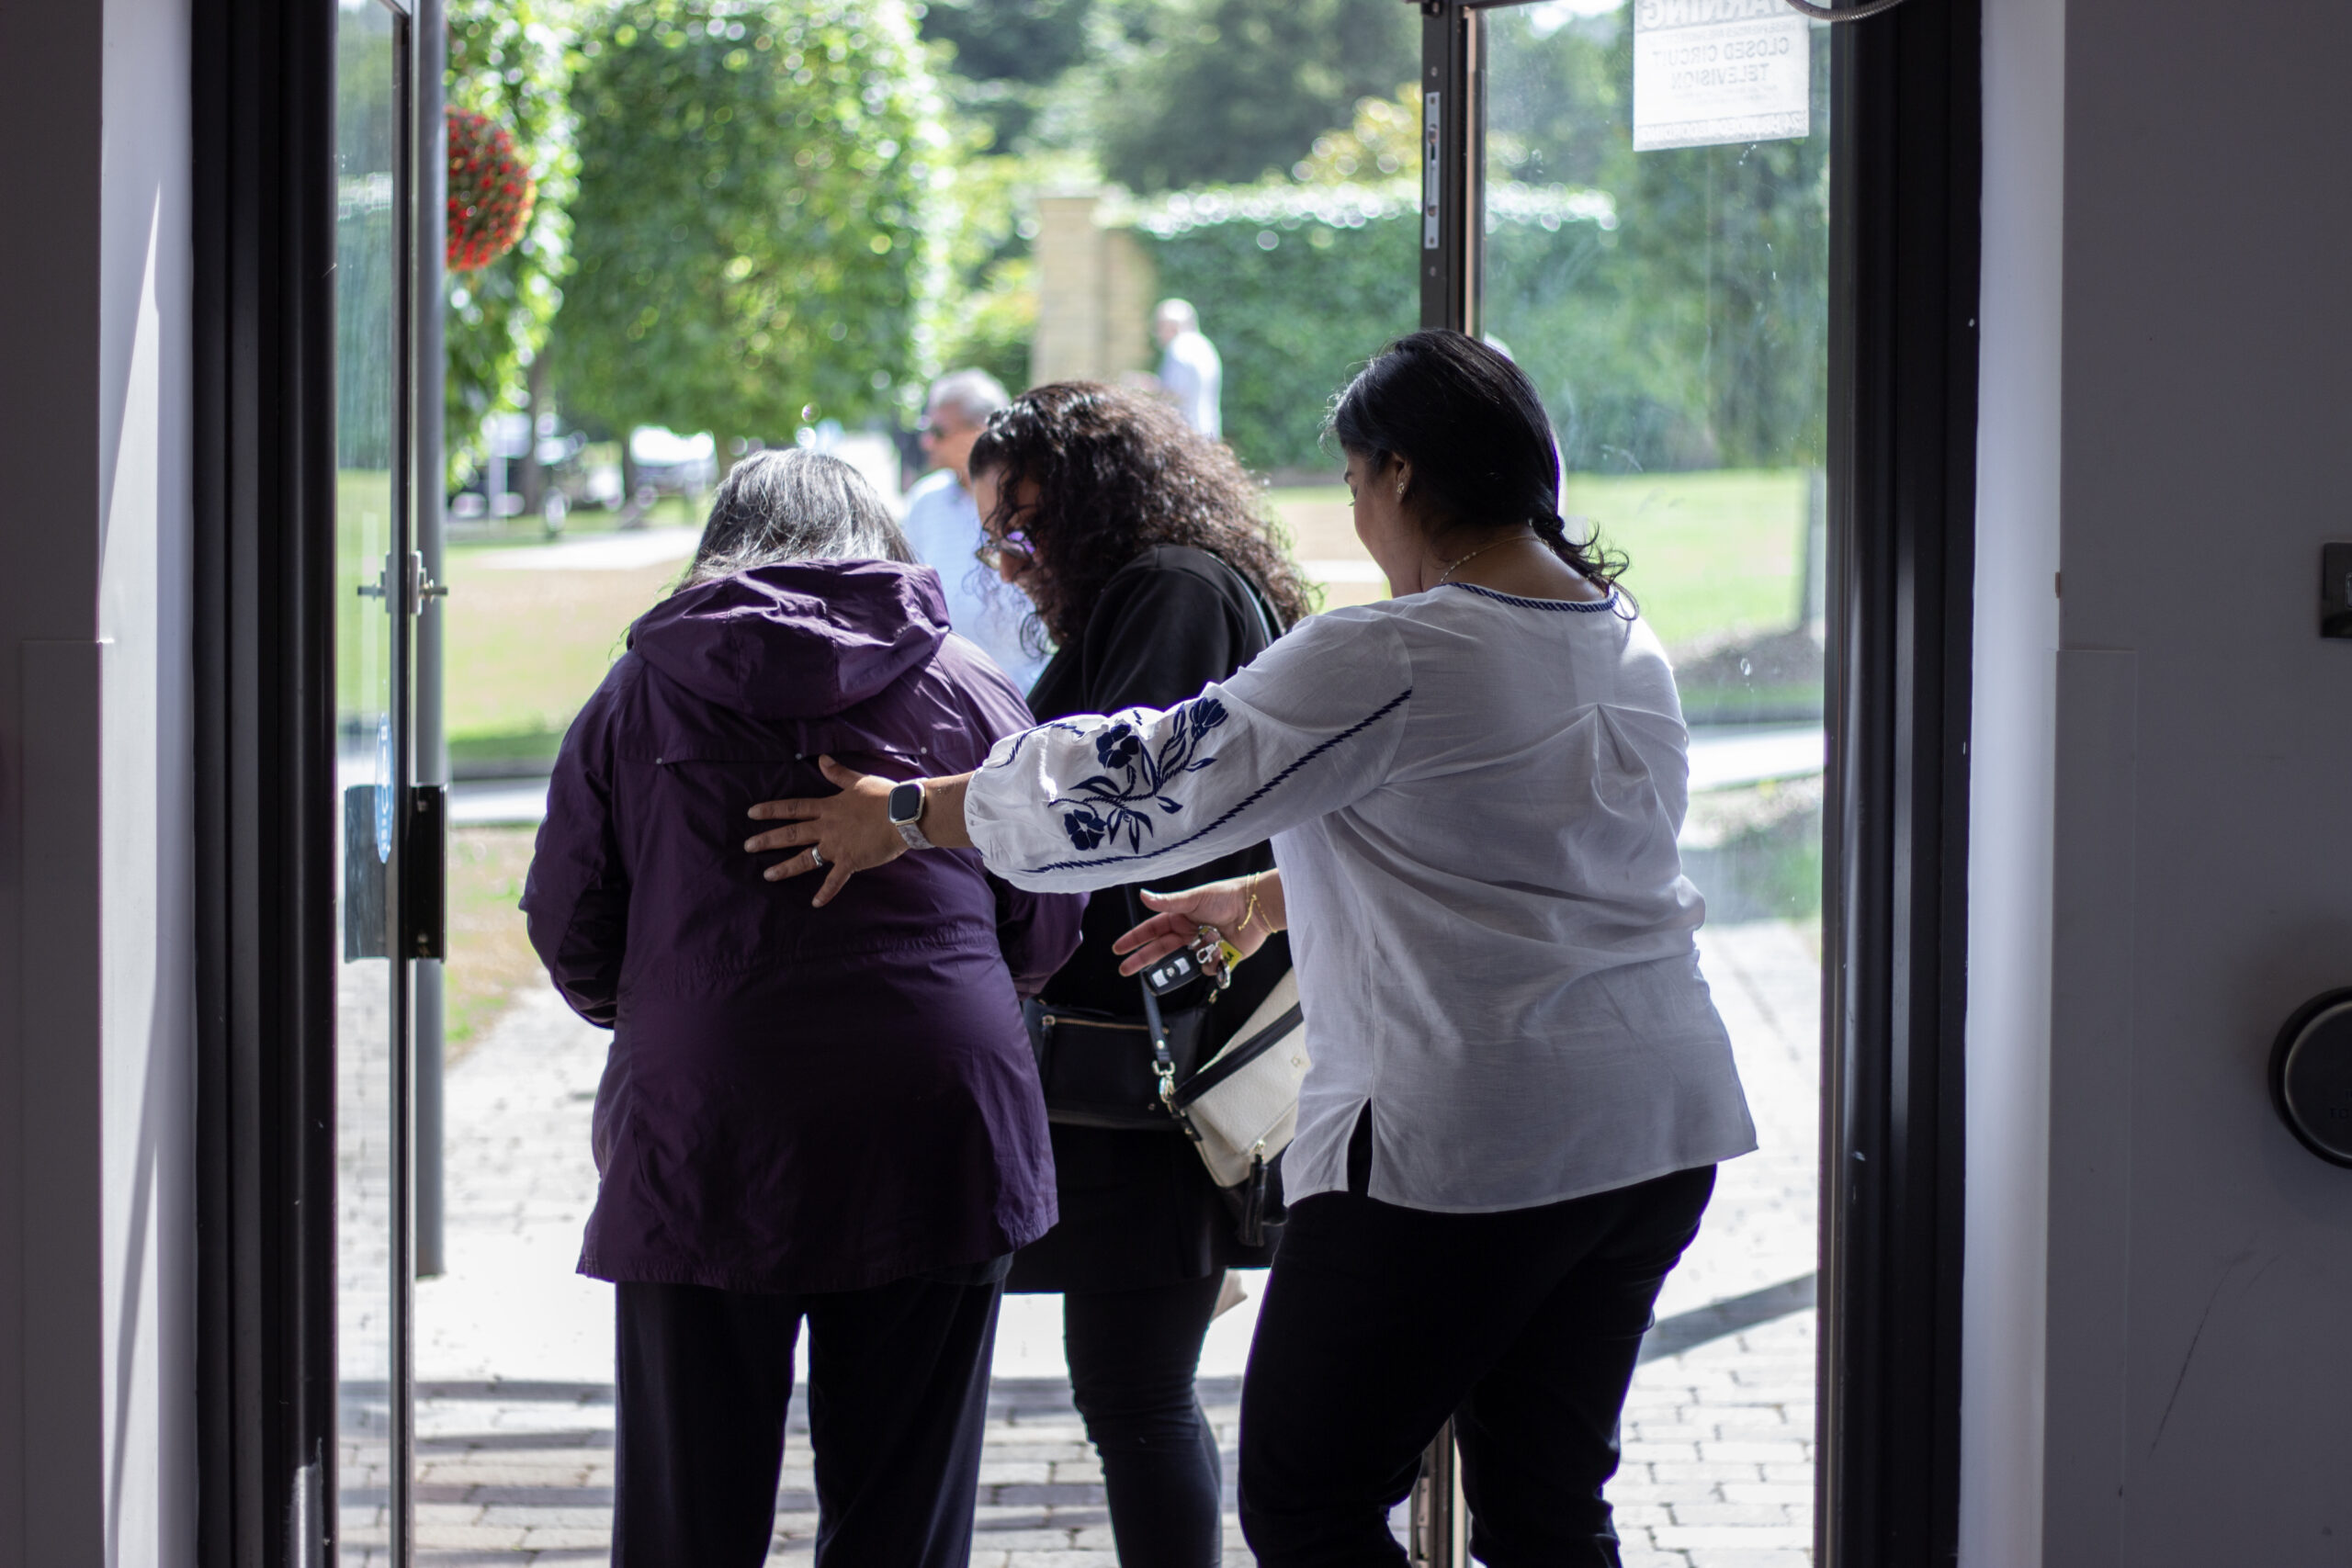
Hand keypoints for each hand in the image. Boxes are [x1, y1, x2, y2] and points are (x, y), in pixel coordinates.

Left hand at [744, 757, 905, 906]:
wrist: (904, 814)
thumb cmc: (885, 796)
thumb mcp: (859, 780)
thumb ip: (838, 774)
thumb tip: (822, 759)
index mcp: (828, 807)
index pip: (793, 808)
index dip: (771, 810)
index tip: (751, 813)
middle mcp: (827, 827)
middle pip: (792, 833)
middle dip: (768, 840)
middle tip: (748, 847)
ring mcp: (837, 846)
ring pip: (806, 858)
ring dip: (786, 868)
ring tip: (767, 875)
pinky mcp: (851, 861)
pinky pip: (835, 880)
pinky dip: (826, 892)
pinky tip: (815, 903)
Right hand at [1111, 873, 1282, 978]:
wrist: (1254, 908)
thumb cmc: (1225, 897)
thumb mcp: (1193, 898)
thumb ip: (1167, 902)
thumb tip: (1142, 895)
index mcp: (1180, 917)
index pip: (1151, 930)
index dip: (1135, 939)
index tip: (1119, 948)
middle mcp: (1188, 933)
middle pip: (1160, 949)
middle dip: (1142, 959)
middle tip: (1125, 969)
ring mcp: (1201, 946)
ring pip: (1182, 962)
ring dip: (1184, 960)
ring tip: (1199, 947)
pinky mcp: (1218, 958)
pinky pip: (1206, 967)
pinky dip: (1211, 961)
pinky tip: (1220, 946)